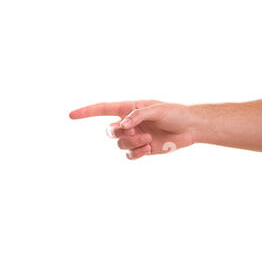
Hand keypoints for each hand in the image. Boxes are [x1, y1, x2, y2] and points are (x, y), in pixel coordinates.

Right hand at [67, 100, 195, 158]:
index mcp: (129, 108)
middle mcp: (129, 123)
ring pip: (120, 144)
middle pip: (109, 131)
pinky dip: (136, 153)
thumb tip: (123, 124)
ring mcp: (134, 137)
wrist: (190, 128)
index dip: (86, 112)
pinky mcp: (142, 149)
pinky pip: (129, 155)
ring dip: (132, 143)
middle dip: (120, 134)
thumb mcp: (158, 109)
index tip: (70, 115)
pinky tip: (148, 148)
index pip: (102, 109)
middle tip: (137, 132)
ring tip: (148, 139)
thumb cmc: (175, 113)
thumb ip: (139, 114)